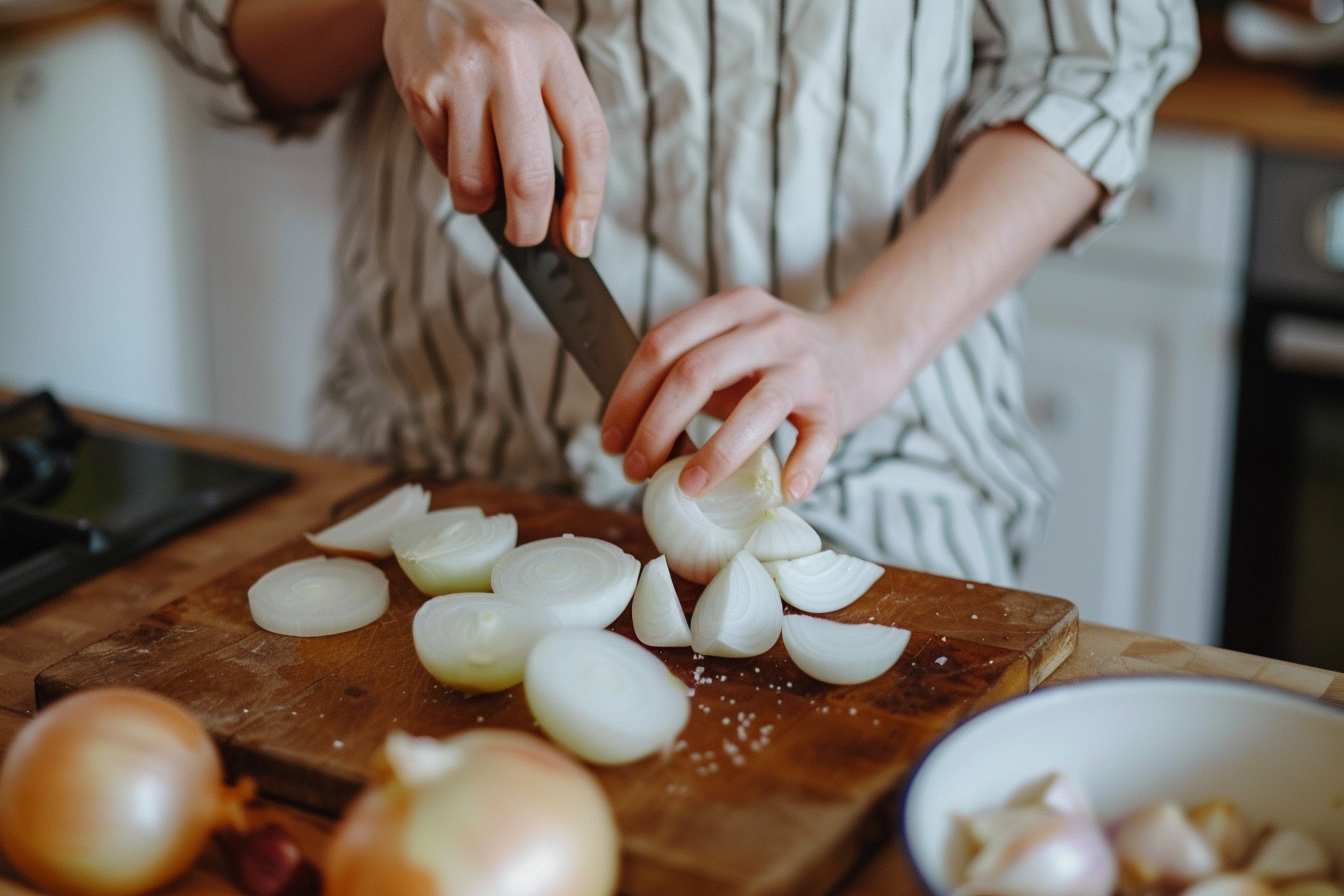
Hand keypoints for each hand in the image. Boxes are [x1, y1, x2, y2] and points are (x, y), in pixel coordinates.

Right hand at [380, 0, 607, 253]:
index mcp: (553, 50)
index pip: (587, 141)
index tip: (579, 240)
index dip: (587, 201)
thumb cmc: (500, 32)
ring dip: (482, 201)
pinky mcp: (419, 90)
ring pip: (476, 182)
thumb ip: (557, 121)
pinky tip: (455, 137)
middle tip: (527, 238)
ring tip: (485, 180)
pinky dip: (452, 169)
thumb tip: (560, 214)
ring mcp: (459, 75)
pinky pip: (441, 162)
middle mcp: (508, 60)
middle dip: (530, 226)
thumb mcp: (544, 55)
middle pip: (529, 178)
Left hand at [600, 287, 893, 502]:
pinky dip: (801, 468)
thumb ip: (690, 379)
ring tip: (687, 487)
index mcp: (733, 309)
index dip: (628, 395)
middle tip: (635, 470)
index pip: (663, 344)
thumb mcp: (731, 349)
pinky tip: (783, 493)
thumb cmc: (779, 360)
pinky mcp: (837, 403)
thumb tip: (635, 438)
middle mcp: (769, 329)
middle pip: (696, 372)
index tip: (611, 440)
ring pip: (755, 407)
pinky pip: (817, 439)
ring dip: (715, 453)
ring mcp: (805, 365)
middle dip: (654, 427)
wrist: (863, 348)